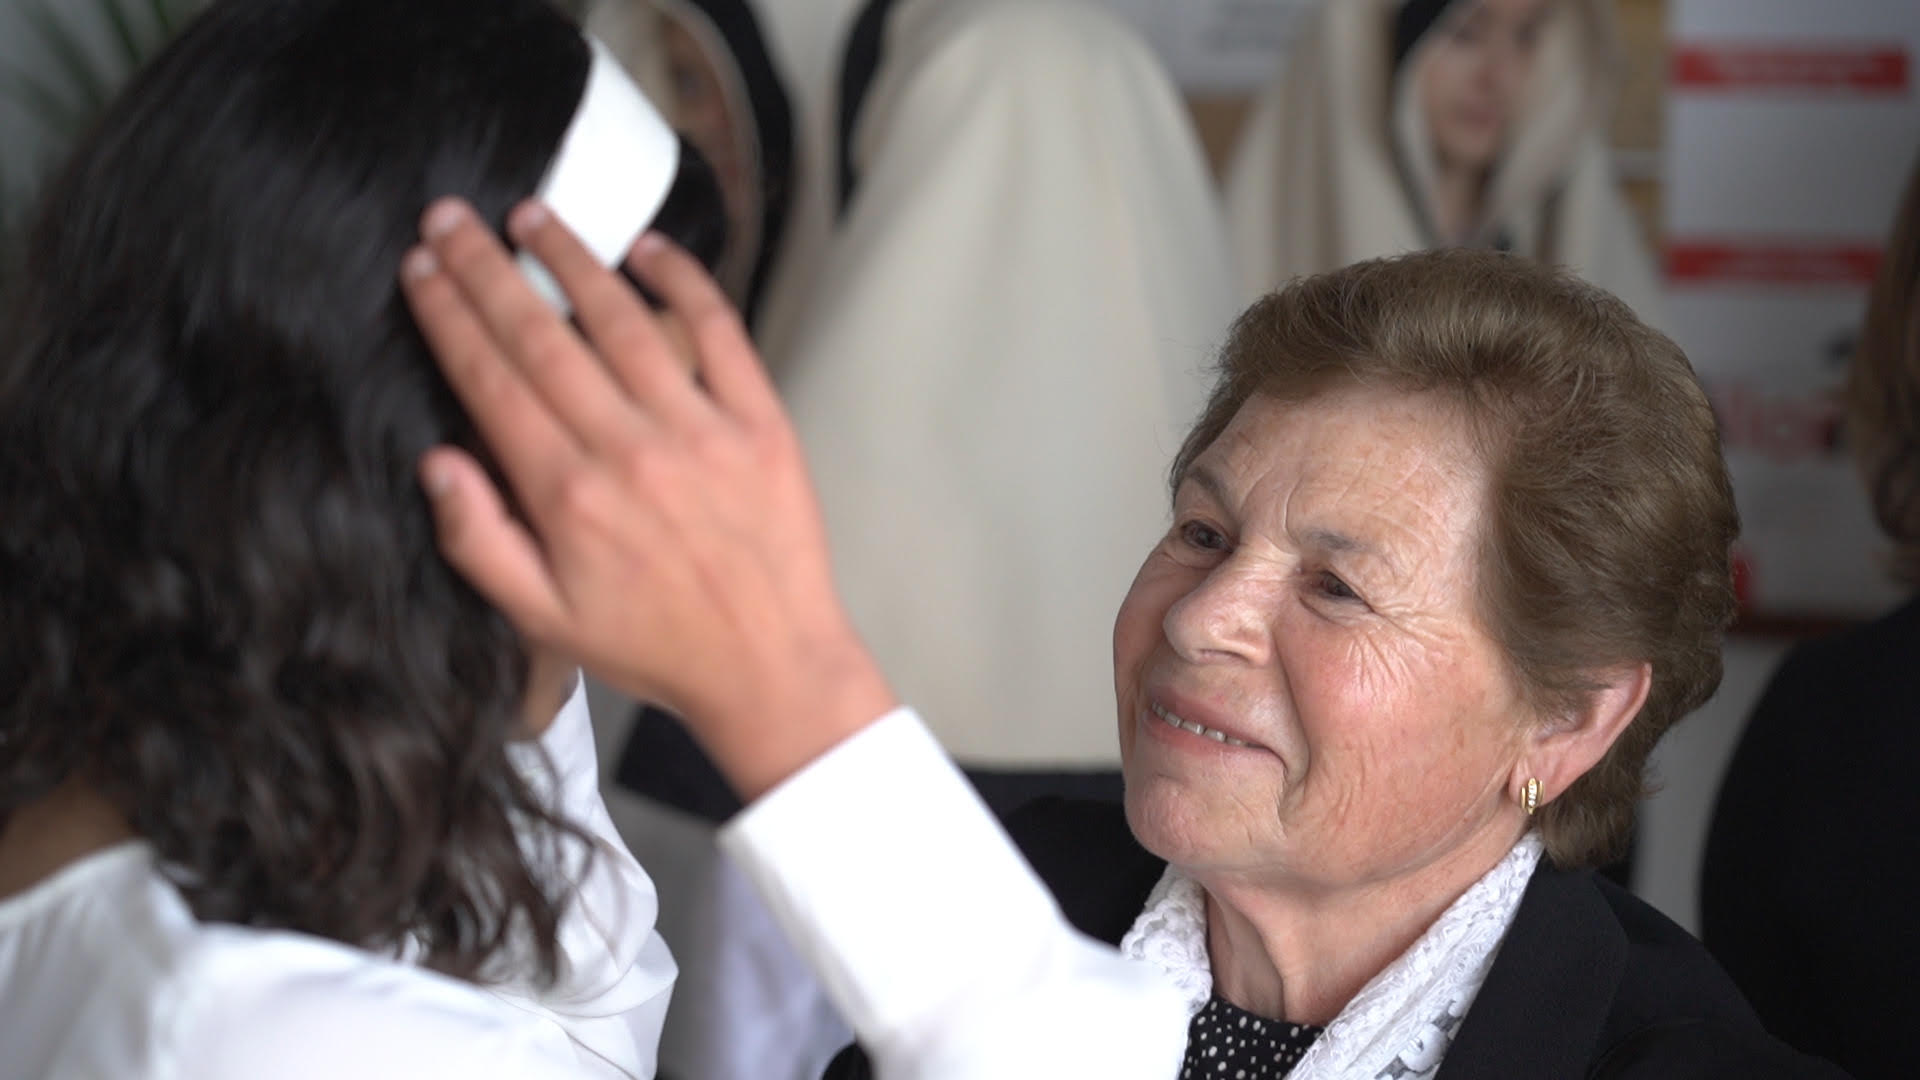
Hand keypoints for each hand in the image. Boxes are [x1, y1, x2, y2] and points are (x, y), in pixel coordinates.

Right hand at [399, 198, 895, 799]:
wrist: (769, 667)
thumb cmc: (655, 645)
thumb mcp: (543, 619)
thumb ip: (478, 541)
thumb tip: (437, 462)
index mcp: (566, 494)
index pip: (489, 379)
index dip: (448, 314)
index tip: (421, 268)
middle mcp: (628, 450)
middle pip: (540, 335)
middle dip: (486, 269)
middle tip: (450, 218)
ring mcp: (699, 430)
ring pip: (621, 320)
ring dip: (571, 259)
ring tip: (533, 216)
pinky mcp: (760, 423)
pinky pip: (718, 333)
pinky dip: (684, 283)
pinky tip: (648, 248)